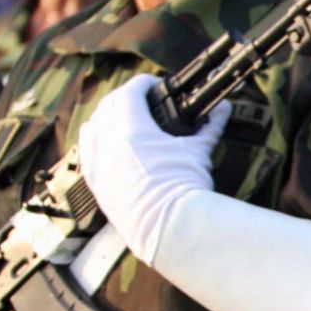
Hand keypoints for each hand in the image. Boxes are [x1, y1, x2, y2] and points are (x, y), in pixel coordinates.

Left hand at [76, 74, 229, 262]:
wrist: (169, 226)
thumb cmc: (184, 187)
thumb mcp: (198, 151)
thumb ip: (209, 126)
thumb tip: (224, 108)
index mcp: (132, 128)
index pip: (131, 92)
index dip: (143, 84)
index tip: (155, 85)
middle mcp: (108, 142)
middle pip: (108, 105)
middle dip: (124, 97)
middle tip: (143, 100)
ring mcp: (98, 163)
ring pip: (92, 127)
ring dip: (105, 116)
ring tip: (122, 118)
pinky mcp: (95, 183)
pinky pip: (86, 152)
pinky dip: (93, 141)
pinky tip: (104, 143)